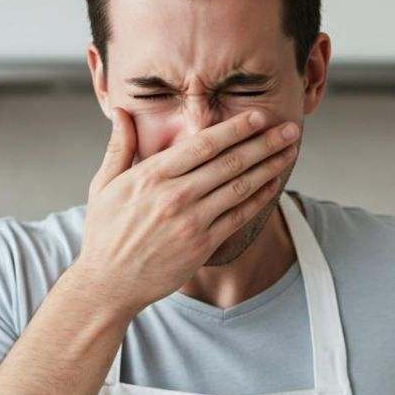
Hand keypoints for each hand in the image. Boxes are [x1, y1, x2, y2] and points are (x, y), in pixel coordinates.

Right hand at [71, 106, 300, 315]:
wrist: (108, 283)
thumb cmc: (105, 232)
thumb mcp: (104, 185)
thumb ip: (120, 147)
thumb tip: (121, 112)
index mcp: (152, 175)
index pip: (203, 145)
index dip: (236, 129)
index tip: (260, 116)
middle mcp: (175, 196)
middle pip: (230, 163)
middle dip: (264, 143)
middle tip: (291, 130)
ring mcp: (191, 221)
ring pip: (239, 187)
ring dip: (269, 167)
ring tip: (289, 152)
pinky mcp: (202, 245)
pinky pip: (238, 217)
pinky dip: (259, 199)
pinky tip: (273, 184)